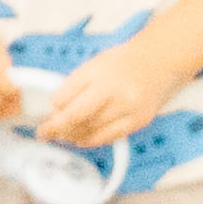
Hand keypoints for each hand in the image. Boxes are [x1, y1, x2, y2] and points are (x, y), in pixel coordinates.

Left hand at [36, 31, 198, 149]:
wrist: (159, 62)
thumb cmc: (123, 62)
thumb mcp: (93, 65)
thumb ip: (74, 85)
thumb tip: (56, 108)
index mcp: (99, 73)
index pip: (66, 97)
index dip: (52, 111)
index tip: (43, 118)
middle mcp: (115, 91)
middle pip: (78, 117)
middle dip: (57, 128)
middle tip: (45, 133)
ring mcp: (129, 108)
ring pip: (92, 132)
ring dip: (73, 136)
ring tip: (62, 136)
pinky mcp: (139, 121)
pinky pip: (110, 137)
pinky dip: (92, 140)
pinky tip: (81, 139)